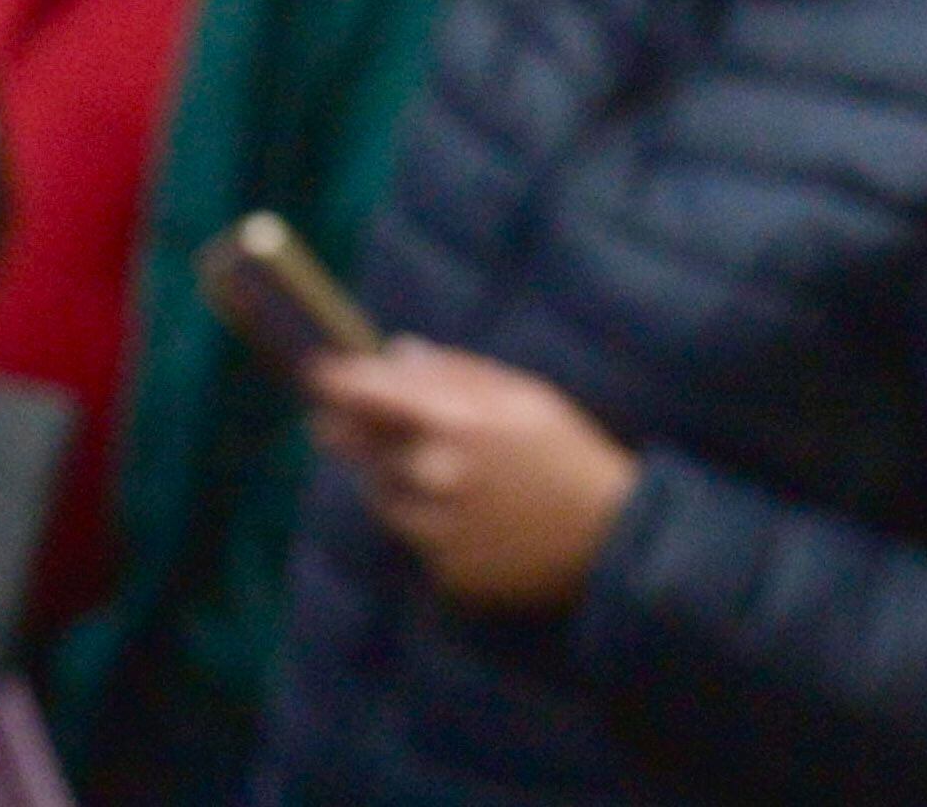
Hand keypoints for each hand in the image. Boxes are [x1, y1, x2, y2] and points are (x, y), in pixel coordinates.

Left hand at [309, 338, 643, 612]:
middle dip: (345, 429)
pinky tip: (465, 516)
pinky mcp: (442, 572)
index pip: (375, 396)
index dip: (340, 382)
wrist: (609, 539)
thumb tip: (399, 354)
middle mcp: (438, 476)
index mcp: (460, 423)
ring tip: (431, 470)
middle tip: (331, 419)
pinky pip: (414, 538)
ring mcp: (437, 529)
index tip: (317, 373)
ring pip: (383, 495)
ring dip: (389, 476)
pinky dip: (425, 521)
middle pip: (363, 448)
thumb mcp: (524, 397)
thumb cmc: (568, 455)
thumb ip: (458, 374)